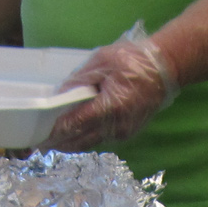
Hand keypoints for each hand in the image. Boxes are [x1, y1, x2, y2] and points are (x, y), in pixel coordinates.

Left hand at [43, 23, 176, 151]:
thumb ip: (80, 80)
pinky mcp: (128, 132)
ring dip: (73, 143)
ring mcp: (124, 131)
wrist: (166, 69)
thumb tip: (60, 95)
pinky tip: (76, 135)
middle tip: (41, 146)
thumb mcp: (102, 61)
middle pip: (82, 140)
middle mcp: (117, 125)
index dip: (57, 132)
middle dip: (61, 144)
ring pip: (92, 142)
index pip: (77, 124)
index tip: (41, 137)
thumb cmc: (135, 60)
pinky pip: (102, 139)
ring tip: (55, 142)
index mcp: (111, 106)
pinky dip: (87, 138)